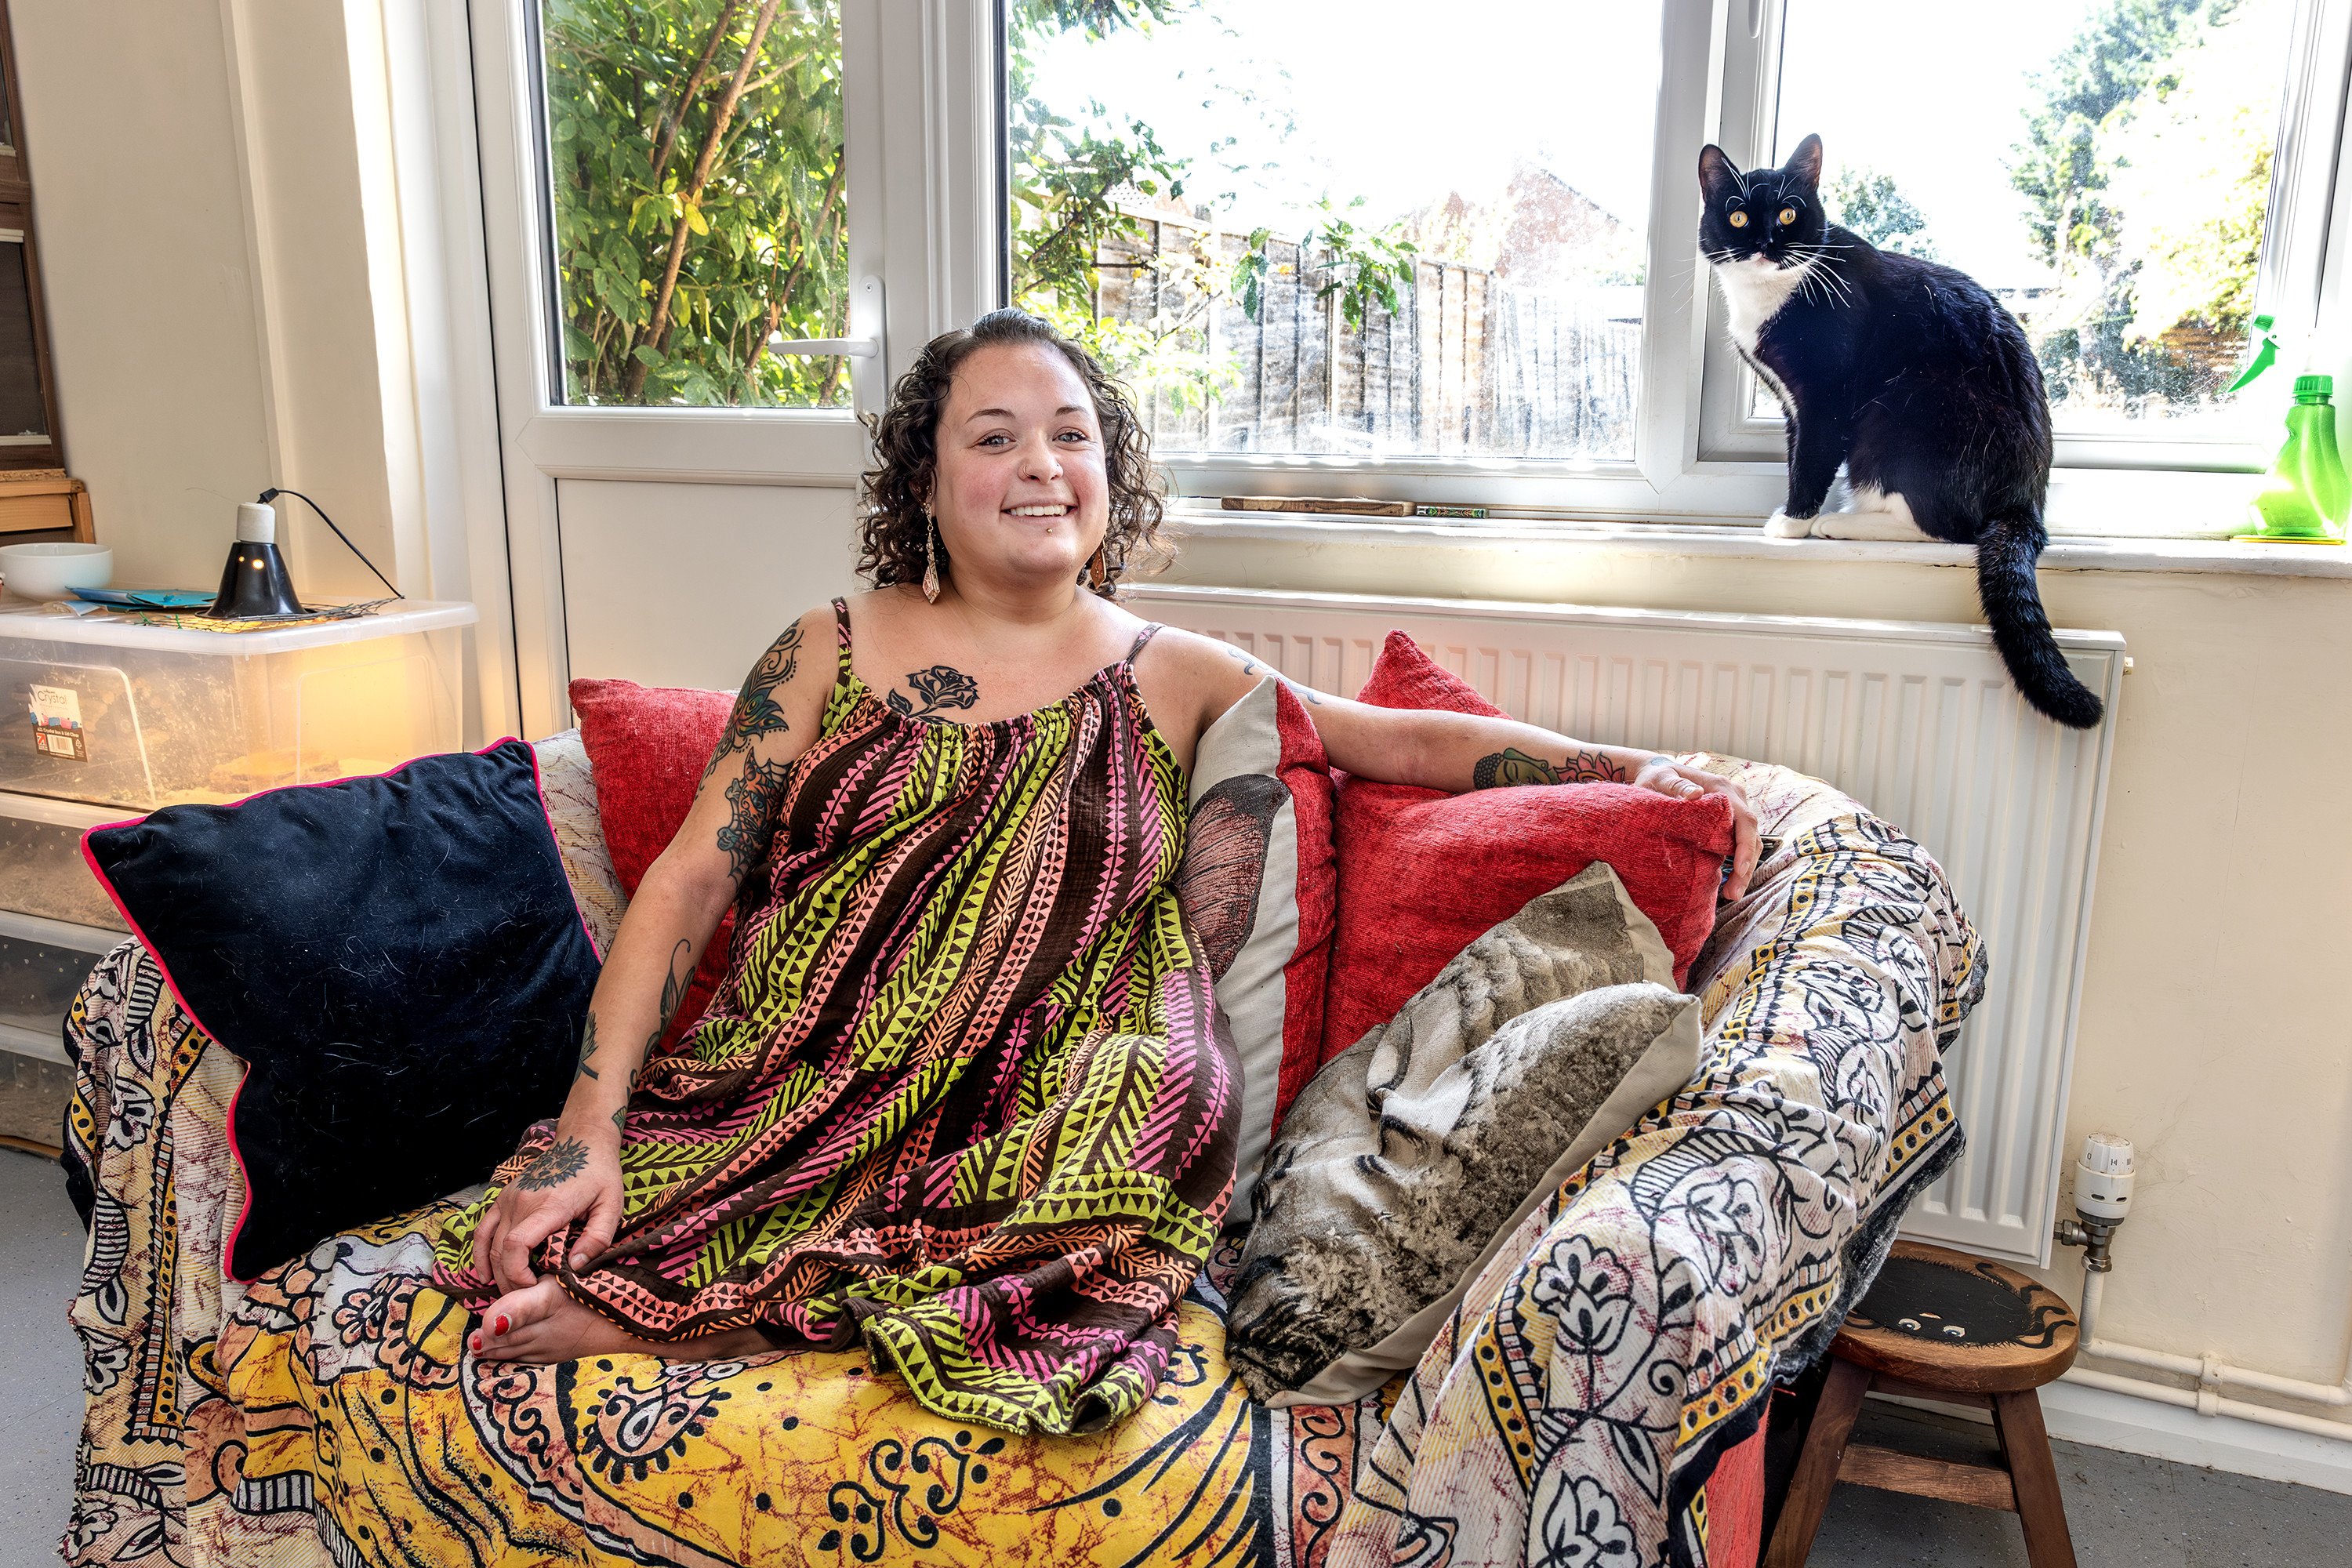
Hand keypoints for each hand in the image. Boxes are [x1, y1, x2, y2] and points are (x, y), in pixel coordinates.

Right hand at [471, 1124, 623, 1294]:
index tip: (535, 1287)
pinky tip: (485, 1273)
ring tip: (510, 1290)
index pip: (516, 1245)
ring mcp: (509, 1198)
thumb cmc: (600, 1174)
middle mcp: (522, 1201)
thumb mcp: (611, 1205)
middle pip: (500, 1251)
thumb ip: (597, 1238)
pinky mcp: (503, 1197)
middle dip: (510, 1280)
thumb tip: (576, 1268)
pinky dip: (480, 1253)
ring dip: (496, 1271)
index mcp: (549, 1205)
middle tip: (527, 1296)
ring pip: (489, 1243)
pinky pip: (483, 1228)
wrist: (582, 1141)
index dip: (519, 1274)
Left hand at [1631, 756, 1761, 901]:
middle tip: (1734, 893)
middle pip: (1751, 834)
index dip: (1745, 846)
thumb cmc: (1657, 776)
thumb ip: (1676, 786)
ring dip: (1743, 868)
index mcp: (1722, 787)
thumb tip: (1695, 794)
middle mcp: (1734, 797)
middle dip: (1746, 865)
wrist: (1657, 772)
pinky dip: (1735, 862)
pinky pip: (1736, 842)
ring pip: (1747, 841)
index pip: (1744, 819)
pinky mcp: (1727, 820)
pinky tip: (1727, 881)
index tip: (1739, 869)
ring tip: (1731, 893)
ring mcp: (1733, 809)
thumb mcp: (1662, 779)